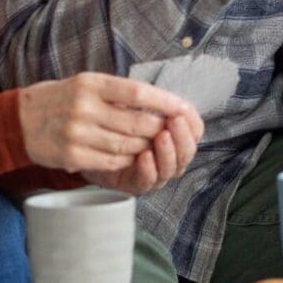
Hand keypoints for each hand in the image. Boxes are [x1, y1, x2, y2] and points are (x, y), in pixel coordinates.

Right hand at [17, 73, 198, 176]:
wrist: (20, 120)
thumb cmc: (63, 99)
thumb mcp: (87, 84)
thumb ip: (119, 92)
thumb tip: (162, 103)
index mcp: (91, 83)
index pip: (137, 92)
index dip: (165, 102)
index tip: (183, 108)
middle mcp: (84, 106)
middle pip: (136, 123)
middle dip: (158, 130)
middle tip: (171, 133)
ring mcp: (76, 133)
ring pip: (126, 145)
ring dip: (145, 148)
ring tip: (152, 146)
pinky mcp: (71, 155)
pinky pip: (110, 161)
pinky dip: (126, 161)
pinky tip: (130, 157)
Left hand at [83, 109, 202, 193]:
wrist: (87, 141)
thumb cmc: (114, 120)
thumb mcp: (133, 104)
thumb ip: (152, 102)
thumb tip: (170, 98)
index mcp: (176, 134)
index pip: (195, 131)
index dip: (192, 123)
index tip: (182, 112)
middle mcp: (171, 155)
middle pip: (188, 150)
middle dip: (182, 136)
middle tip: (174, 122)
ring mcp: (156, 172)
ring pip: (173, 168)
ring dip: (168, 152)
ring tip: (161, 137)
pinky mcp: (138, 184)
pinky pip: (149, 181)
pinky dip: (150, 169)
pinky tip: (144, 156)